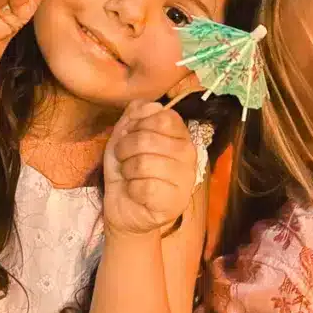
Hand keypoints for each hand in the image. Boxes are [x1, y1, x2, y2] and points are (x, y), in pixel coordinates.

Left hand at [103, 101, 197, 236]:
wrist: (124, 208)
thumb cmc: (127, 170)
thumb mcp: (124, 136)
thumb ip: (134, 115)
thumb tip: (147, 104)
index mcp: (180, 135)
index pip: (164, 117)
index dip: (137, 124)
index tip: (129, 136)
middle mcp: (189, 154)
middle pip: (148, 139)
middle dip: (125, 149)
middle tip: (124, 160)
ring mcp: (186, 179)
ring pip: (144, 164)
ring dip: (127, 171)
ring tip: (130, 177)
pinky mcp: (176, 202)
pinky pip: (145, 187)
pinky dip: (132, 190)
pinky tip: (137, 193)